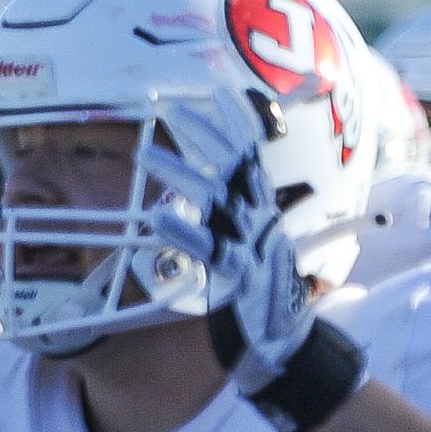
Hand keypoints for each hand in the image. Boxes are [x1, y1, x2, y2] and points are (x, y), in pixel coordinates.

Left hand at [143, 96, 316, 378]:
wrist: (288, 340)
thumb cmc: (264, 293)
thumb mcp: (249, 246)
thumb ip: (232, 218)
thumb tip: (213, 192)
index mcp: (260, 210)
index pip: (249, 154)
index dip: (232, 121)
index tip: (210, 90)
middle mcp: (258, 220)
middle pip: (230, 164)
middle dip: (199, 131)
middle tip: (165, 106)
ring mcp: (251, 245)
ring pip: (214, 199)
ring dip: (178, 171)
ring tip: (142, 151)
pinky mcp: (240, 276)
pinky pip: (208, 249)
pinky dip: (182, 231)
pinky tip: (155, 215)